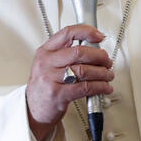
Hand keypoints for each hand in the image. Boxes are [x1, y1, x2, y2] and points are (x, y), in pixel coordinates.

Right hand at [26, 24, 113, 140]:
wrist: (33, 109)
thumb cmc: (44, 85)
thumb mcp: (49, 64)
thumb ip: (66, 54)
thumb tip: (94, 48)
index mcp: (45, 51)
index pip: (67, 33)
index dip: (86, 32)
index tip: (99, 36)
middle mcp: (46, 62)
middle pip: (79, 52)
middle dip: (99, 56)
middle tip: (107, 61)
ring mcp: (50, 78)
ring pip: (84, 70)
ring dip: (102, 73)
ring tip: (108, 75)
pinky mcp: (57, 94)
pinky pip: (84, 87)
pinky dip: (99, 87)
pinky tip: (104, 87)